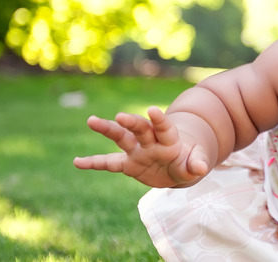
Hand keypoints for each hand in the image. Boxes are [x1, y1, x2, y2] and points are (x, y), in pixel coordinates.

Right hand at [73, 106, 210, 187]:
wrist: (178, 166)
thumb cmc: (188, 161)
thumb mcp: (195, 164)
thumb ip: (197, 163)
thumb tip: (201, 168)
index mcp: (170, 140)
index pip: (165, 128)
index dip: (159, 120)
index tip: (152, 110)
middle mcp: (151, 142)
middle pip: (141, 129)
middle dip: (131, 122)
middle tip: (120, 117)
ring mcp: (138, 151)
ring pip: (122, 138)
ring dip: (108, 129)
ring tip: (91, 120)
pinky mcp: (128, 164)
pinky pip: (109, 163)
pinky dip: (94, 163)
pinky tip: (77, 162)